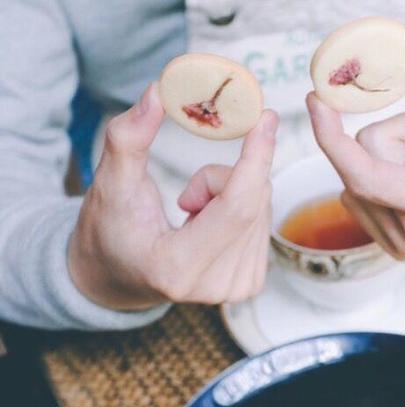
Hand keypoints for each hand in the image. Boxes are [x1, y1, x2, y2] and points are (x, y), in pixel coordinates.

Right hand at [69, 83, 277, 309]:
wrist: (120, 277)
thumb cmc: (111, 232)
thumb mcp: (111, 184)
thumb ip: (129, 138)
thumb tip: (159, 92)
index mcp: (177, 267)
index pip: (236, 208)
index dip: (255, 160)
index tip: (267, 120)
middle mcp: (213, 286)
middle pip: (250, 202)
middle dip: (224, 177)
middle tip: (189, 192)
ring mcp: (235, 289)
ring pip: (262, 209)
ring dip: (231, 193)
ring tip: (191, 216)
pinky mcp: (250, 284)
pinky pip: (264, 222)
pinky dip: (241, 208)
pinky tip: (210, 226)